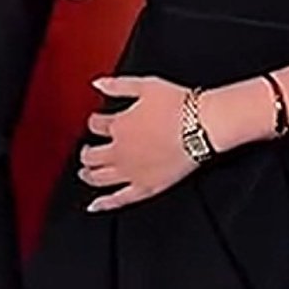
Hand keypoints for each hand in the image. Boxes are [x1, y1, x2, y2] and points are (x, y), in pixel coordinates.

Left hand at [79, 76, 198, 211]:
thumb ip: (118, 85)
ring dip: (89, 175)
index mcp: (118, 126)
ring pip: (100, 178)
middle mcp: (120, 152)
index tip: (97, 122)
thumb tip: (98, 82)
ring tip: (86, 174)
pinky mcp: (146, 188)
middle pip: (92, 155)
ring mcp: (131, 172)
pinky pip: (120, 200)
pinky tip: (95, 205)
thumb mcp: (145, 86)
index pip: (96, 125)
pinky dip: (104, 204)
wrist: (201, 126)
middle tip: (87, 151)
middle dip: (87, 152)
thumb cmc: (179, 106)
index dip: (94, 122)